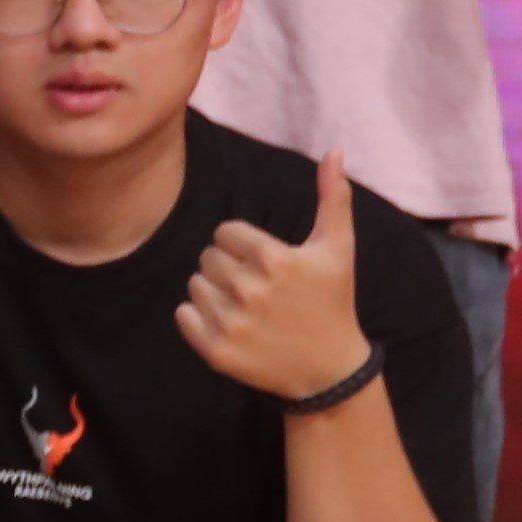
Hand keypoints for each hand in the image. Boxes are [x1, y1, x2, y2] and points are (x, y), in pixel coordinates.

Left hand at [178, 149, 376, 405]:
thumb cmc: (332, 301)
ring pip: (193, 284)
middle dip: (229, 267)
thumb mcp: (338, 248)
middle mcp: (251, 291)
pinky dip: (197, 317)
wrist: (328, 370)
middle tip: (258, 287)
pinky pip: (182, 315)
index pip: (224, 232)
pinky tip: (229, 323)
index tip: (266, 263)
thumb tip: (335, 150)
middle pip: (207, 257)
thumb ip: (333, 197)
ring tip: (246, 305)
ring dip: (213, 291)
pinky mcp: (217, 351)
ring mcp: (232, 323)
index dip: (243, 245)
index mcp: (275, 260)